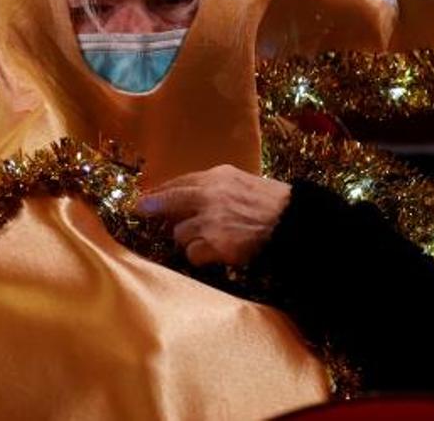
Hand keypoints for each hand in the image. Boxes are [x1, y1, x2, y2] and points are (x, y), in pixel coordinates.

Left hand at [136, 164, 291, 265]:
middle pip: (169, 201)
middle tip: (140, 210)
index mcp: (218, 177)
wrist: (293, 222)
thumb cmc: (272, 203)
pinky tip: (213, 254)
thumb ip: (217, 187)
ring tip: (205, 241)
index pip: (180, 181)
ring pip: (179, 233)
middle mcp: (210, 195)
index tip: (147, 196)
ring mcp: (211, 220)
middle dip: (152, 207)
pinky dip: (200, 256)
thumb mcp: (243, 183)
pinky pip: (193, 254)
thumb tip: (191, 197)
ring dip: (188, 239)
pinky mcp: (215, 244)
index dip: (161, 190)